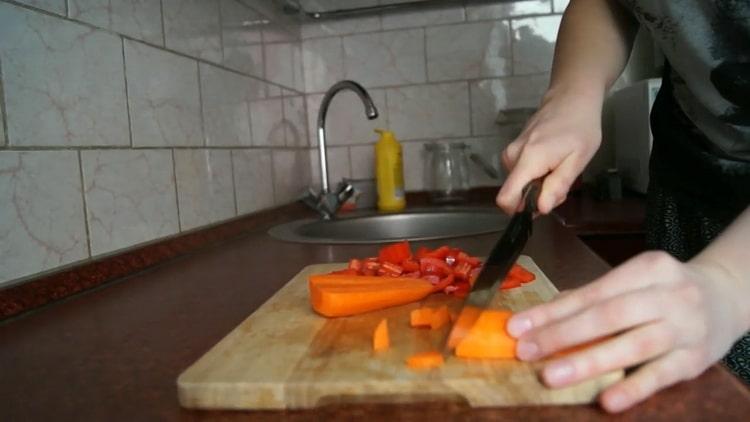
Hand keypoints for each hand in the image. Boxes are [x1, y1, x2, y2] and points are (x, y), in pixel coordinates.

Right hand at [496, 87, 602, 213]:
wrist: (570, 98)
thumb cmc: (580, 127)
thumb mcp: (578, 160)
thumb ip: (558, 185)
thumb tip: (541, 208)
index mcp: (528, 160)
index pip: (506, 197)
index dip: (521, 210)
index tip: (542, 204)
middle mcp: (512, 157)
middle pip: (516, 194)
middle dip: (539, 196)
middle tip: (562, 182)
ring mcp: (511, 152)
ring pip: (520, 185)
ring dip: (540, 185)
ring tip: (559, 168)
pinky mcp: (513, 150)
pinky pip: (521, 173)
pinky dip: (537, 175)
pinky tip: (552, 162)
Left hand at [506, 251, 748, 411]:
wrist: (729, 297)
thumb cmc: (669, 291)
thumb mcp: (637, 281)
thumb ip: (595, 297)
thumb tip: (545, 316)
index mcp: (648, 268)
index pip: (592, 292)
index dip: (553, 311)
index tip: (518, 327)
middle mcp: (669, 295)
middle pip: (609, 315)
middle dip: (562, 334)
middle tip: (527, 351)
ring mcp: (685, 328)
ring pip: (632, 345)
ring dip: (588, 361)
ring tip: (552, 376)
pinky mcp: (696, 360)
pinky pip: (661, 375)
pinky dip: (632, 388)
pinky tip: (606, 400)